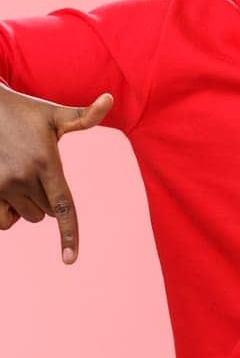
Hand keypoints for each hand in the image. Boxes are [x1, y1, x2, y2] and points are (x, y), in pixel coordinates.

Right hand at [0, 87, 112, 262]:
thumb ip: (84, 116)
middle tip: (38, 172)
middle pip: (46, 213)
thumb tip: (110, 98)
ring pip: (27, 217)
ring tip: (20, 177)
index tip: (70, 260)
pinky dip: (7, 215)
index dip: (68, 235)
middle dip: (47, 200)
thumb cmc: (23, 112)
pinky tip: (6, 194)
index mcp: (46, 162)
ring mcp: (1, 185)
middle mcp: (23, 176)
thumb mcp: (54, 115)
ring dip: (28, 207)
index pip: (63, 207)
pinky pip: (2, 222)